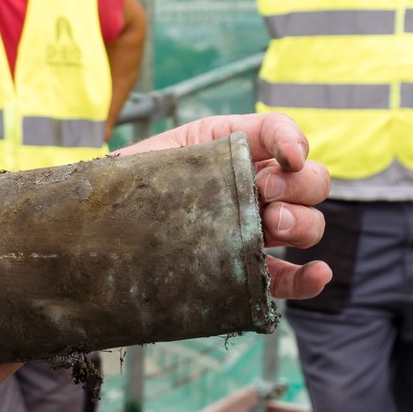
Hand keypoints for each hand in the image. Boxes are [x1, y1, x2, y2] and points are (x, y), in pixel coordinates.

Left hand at [116, 113, 332, 299]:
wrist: (95, 230)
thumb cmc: (124, 186)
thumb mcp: (154, 157)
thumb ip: (191, 152)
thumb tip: (229, 156)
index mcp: (230, 147)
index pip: (278, 133)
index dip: (292, 139)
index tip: (289, 155)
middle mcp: (249, 186)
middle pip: (308, 180)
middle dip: (300, 184)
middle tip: (269, 195)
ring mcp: (251, 228)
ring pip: (306, 223)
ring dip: (301, 223)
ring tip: (270, 225)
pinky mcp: (244, 269)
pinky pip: (285, 278)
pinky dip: (307, 278)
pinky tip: (317, 273)